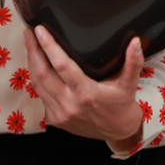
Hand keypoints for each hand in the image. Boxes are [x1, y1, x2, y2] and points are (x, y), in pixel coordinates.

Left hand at [24, 26, 143, 151]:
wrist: (119, 133)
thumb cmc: (122, 106)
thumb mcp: (129, 83)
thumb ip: (133, 62)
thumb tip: (136, 41)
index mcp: (86, 93)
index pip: (61, 65)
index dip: (48, 46)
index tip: (40, 31)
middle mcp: (70, 104)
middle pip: (42, 74)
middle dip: (33, 51)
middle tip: (28, 33)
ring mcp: (61, 114)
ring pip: (37, 85)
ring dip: (31, 64)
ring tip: (30, 46)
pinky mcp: (56, 120)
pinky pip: (41, 97)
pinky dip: (37, 80)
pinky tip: (37, 67)